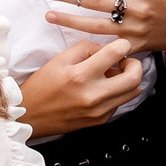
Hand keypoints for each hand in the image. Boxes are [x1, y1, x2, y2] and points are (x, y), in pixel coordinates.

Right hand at [18, 38, 140, 138]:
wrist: (30, 116)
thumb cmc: (42, 85)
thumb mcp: (59, 59)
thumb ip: (86, 48)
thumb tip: (108, 48)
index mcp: (79, 76)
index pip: (116, 54)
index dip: (123, 45)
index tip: (121, 45)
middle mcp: (93, 95)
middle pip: (134, 77)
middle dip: (135, 64)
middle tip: (124, 61)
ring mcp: (99, 111)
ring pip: (134, 91)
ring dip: (129, 79)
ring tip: (114, 74)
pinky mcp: (101, 120)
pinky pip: (121, 102)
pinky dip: (118, 92)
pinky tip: (104, 88)